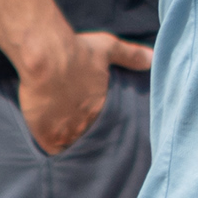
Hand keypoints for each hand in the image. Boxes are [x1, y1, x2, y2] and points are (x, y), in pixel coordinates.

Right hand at [16, 27, 151, 154]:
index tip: (94, 123)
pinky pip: (49, 150)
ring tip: (62, 137)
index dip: (100, 127)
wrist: (46, 57)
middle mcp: (87, 125)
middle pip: (88, 139)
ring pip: (69, 147)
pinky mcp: (45, 134)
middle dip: (84, 135)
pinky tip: (47, 139)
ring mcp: (66, 132)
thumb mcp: (108, 47)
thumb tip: (152, 59)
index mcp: (102, 109)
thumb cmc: (77, 51)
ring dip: (67, 142)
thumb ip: (130, 55)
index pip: (107, 128)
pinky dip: (49, 146)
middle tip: (77, 130)